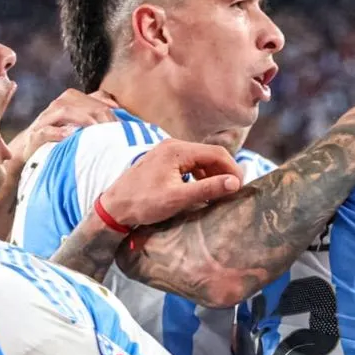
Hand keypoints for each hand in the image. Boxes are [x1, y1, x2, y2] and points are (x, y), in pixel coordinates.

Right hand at [10, 88, 118, 163]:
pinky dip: (59, 132)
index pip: (96, 99)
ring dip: (83, 120)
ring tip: (97, 131)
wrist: (31, 149)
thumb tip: (118, 107)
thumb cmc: (62, 135)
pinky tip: (71, 136)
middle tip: (114, 131)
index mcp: (72, 99)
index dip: (111, 110)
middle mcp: (59, 104)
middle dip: (100, 116)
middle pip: (83, 104)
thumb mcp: (81, 122)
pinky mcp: (35, 135)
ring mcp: (46, 118)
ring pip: (66, 111)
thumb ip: (97, 109)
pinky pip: (47, 130)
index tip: (123, 125)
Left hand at [98, 139, 242, 227]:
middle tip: (234, 191)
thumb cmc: (143, 203)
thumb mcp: (178, 198)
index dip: (233, 169)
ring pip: (200, 159)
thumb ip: (208, 189)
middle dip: (225, 171)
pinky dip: (201, 175)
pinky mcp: (163, 162)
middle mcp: (173, 146)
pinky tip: (202, 190)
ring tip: (220, 193)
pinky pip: (190, 164)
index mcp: (177, 150)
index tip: (241, 187)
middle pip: (209, 154)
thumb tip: (235, 183)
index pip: (216, 153)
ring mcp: (167, 152)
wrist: (113, 208)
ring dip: (213, 174)